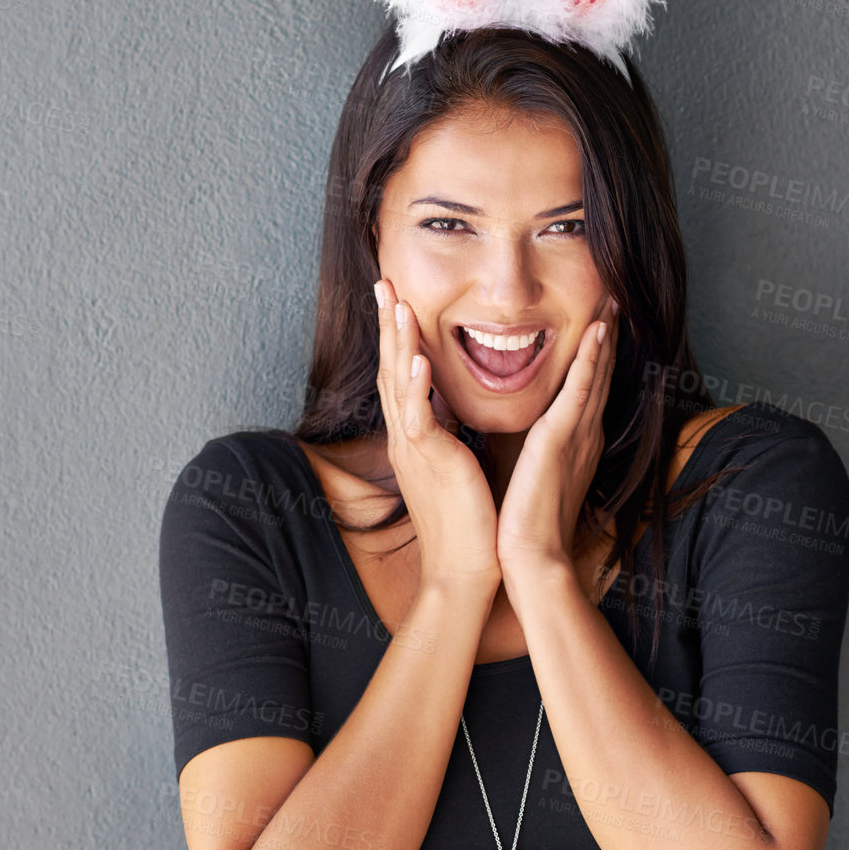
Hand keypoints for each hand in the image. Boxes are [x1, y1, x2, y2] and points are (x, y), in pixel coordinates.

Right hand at [373, 278, 500, 589]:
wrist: (464, 568)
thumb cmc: (465, 520)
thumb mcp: (453, 462)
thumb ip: (446, 431)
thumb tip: (448, 405)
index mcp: (415, 435)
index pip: (400, 373)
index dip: (397, 334)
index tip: (397, 298)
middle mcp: (407, 436)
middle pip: (390, 367)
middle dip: (388, 322)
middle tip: (383, 281)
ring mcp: (415, 448)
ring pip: (398, 384)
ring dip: (397, 341)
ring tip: (396, 303)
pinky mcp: (431, 462)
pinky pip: (417, 419)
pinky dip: (415, 386)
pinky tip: (416, 358)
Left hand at [496, 297, 620, 573]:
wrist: (528, 555)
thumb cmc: (524, 518)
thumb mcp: (526, 467)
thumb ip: (527, 441)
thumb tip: (517, 422)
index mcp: (572, 440)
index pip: (584, 387)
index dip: (593, 353)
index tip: (596, 320)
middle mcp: (582, 433)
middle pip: (596, 374)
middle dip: (605, 336)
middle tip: (613, 298)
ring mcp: (577, 435)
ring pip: (593, 375)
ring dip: (602, 337)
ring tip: (610, 302)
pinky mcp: (562, 440)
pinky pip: (579, 392)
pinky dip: (589, 361)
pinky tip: (596, 334)